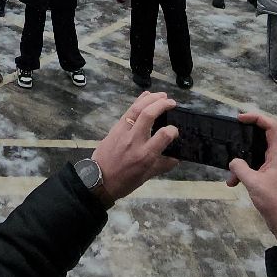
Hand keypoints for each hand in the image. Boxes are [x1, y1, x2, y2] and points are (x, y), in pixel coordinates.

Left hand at [88, 92, 178, 207]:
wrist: (98, 180)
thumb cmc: (124, 181)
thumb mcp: (146, 176)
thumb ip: (163, 165)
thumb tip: (178, 157)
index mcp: (145, 155)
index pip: (164, 135)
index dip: (173, 130)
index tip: (175, 130)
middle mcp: (135, 140)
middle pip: (149, 115)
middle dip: (162, 105)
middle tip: (172, 102)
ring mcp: (123, 132)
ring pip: (136, 109)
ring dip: (150, 98)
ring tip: (162, 95)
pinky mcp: (115, 128)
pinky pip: (128, 111)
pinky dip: (138, 101)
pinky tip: (146, 96)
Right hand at [225, 112, 276, 242]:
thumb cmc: (275, 201)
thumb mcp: (254, 183)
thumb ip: (241, 168)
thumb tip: (233, 162)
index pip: (271, 127)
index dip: (257, 118)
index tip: (240, 119)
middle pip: (262, 139)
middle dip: (245, 139)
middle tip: (232, 137)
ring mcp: (274, 170)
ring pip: (255, 157)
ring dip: (241, 163)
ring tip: (230, 176)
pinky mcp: (270, 180)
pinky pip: (255, 170)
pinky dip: (244, 174)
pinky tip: (233, 184)